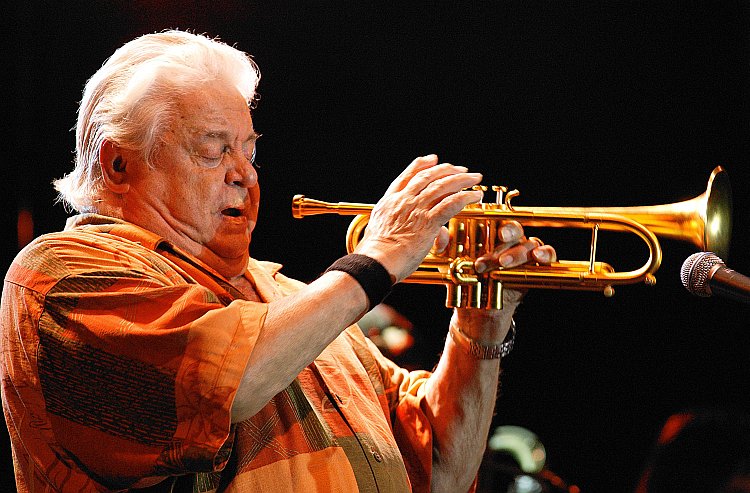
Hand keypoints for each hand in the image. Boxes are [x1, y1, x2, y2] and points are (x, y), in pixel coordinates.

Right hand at [354, 155, 483, 281]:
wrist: (376, 260)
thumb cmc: (378, 252)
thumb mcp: (382, 230)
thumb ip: (402, 224)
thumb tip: (420, 229)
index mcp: (390, 201)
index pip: (408, 176)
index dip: (422, 164)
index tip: (432, 159)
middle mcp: (404, 200)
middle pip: (429, 176)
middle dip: (447, 169)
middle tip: (461, 169)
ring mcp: (416, 209)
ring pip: (443, 186)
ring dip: (461, 180)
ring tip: (474, 178)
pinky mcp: (428, 221)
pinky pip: (451, 203)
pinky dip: (465, 197)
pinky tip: (474, 196)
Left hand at [454, 220, 556, 340]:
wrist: (478, 305)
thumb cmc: (466, 277)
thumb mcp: (452, 262)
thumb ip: (445, 247)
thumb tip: (440, 233)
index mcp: (490, 232)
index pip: (496, 218)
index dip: (495, 218)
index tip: (489, 223)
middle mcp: (509, 239)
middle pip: (514, 228)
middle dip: (508, 232)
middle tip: (499, 239)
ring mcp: (524, 250)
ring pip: (528, 243)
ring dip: (517, 252)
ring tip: (503, 263)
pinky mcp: (536, 264)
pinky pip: (547, 253)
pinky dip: (546, 253)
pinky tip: (538, 258)